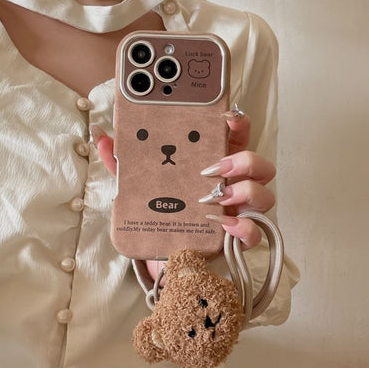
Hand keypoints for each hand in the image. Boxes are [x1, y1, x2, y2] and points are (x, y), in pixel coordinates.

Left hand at [92, 106, 275, 277]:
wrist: (158, 250)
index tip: (226, 116)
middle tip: (214, 167)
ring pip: (264, 195)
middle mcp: (231, 185)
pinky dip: (244, 228)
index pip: (237, 138)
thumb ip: (122, 162)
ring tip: (217, 198)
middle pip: (259, 165)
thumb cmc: (155, 211)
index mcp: (213, 164)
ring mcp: (237, 211)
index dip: (239, 123)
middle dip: (245, 161)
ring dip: (246, 192)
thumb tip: (104, 138)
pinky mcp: (235, 238)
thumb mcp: (137, 185)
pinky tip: (224, 225)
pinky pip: (255, 233)